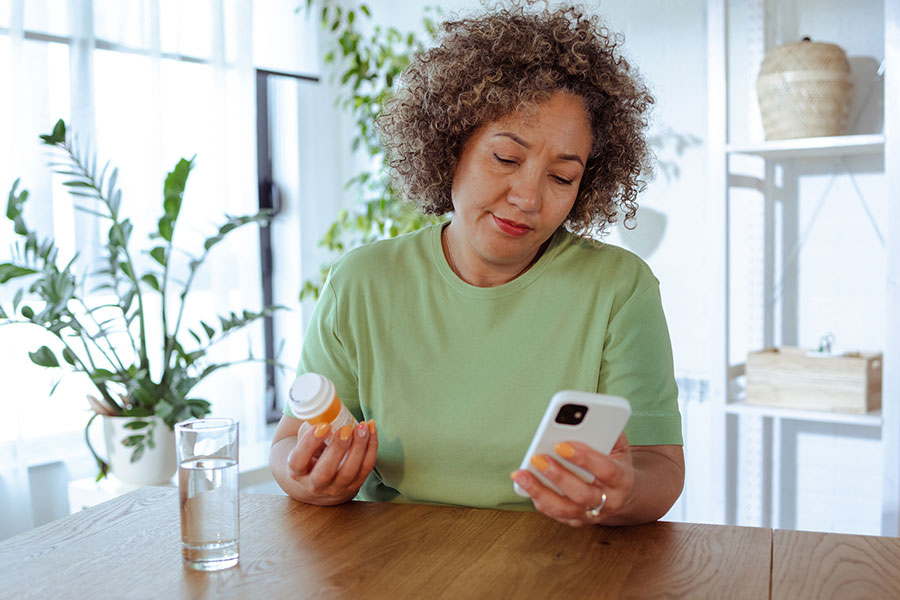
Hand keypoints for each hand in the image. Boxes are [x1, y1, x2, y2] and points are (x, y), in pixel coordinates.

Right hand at [286, 420, 378, 504]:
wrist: (320, 480)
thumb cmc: (311, 453)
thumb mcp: (304, 442)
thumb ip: (311, 427)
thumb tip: (325, 409)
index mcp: (297, 472)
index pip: (298, 462)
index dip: (309, 444)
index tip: (323, 426)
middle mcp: (314, 485)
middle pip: (324, 473)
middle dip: (337, 448)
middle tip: (345, 429)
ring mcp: (336, 488)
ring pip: (349, 472)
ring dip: (358, 447)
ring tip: (362, 427)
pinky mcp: (354, 485)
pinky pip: (366, 468)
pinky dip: (371, 448)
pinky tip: (371, 430)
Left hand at [510, 431, 634, 526]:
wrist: (624, 494)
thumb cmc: (616, 463)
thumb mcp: (618, 445)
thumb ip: (606, 431)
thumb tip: (586, 416)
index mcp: (622, 479)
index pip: (605, 470)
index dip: (584, 458)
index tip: (561, 445)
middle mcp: (609, 501)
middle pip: (582, 494)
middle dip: (558, 476)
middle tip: (538, 458)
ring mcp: (592, 514)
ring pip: (565, 509)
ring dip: (540, 491)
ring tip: (521, 474)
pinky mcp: (576, 520)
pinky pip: (555, 514)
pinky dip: (538, 498)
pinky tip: (524, 483)